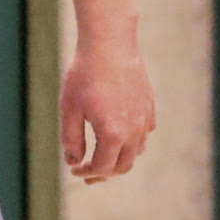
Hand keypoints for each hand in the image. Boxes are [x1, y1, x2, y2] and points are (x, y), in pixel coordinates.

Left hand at [59, 39, 155, 183]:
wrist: (110, 45)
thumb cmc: (84, 75)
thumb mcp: (70, 109)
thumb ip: (72, 139)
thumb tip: (74, 162)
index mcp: (113, 134)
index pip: (103, 167)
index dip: (87, 173)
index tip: (75, 171)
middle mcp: (134, 131)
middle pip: (123, 165)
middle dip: (105, 174)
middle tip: (88, 175)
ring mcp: (145, 118)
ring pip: (137, 150)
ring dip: (120, 159)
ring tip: (103, 158)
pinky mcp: (149, 105)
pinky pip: (145, 133)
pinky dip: (133, 142)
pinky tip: (120, 136)